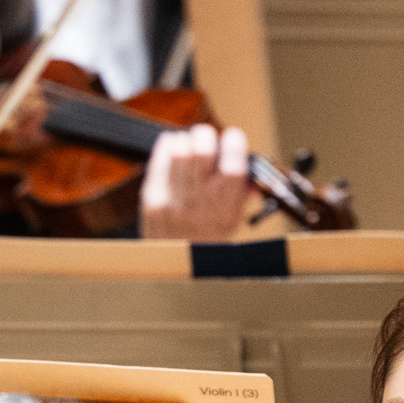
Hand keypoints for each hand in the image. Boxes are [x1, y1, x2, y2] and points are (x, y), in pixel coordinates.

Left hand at [137, 124, 254, 240]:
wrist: (174, 266)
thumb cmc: (207, 241)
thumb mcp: (233, 219)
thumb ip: (243, 191)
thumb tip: (251, 169)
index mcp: (225, 206)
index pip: (233, 162)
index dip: (233, 141)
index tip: (232, 137)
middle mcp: (199, 202)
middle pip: (202, 149)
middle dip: (207, 136)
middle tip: (207, 139)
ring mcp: (172, 200)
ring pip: (179, 149)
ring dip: (186, 140)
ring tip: (189, 145)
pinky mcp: (152, 198)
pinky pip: (159, 160)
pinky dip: (167, 146)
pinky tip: (172, 147)